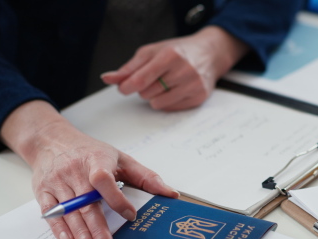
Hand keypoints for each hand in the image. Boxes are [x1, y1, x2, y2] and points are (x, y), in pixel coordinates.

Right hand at [0, 101, 179, 238]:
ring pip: (70, 212)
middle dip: (98, 230)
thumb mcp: (121, 158)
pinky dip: (59, 228)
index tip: (131, 216)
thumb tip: (172, 194)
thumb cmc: (91, 152)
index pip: (104, 180)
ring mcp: (57, 182)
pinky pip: (50, 212)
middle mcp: (74, 171)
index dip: (117, 199)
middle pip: (87, 203)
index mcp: (96, 161)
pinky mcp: (42, 191)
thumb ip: (146, 177)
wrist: (52, 140)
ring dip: (81, 234)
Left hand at [101, 26, 247, 110]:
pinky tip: (175, 90)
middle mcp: (183, 70)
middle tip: (153, 79)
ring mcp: (193, 85)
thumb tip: (107, 79)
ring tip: (164, 84)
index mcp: (169, 55)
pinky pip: (171, 109)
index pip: (140, 80)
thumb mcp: (152, 52)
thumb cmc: (178, 51)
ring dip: (155, 97)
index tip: (123, 88)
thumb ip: (129, 68)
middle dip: (144, 88)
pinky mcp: (199, 97)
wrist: (209, 54)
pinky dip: (167, 102)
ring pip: (157, 103)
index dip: (126, 87)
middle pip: (147, 93)